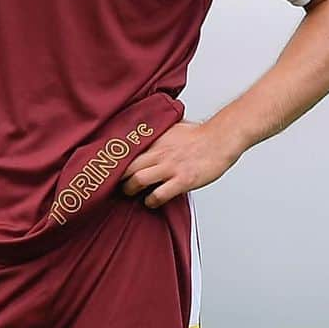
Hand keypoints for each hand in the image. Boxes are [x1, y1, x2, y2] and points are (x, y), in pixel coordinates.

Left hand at [120, 120, 242, 207]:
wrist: (220, 139)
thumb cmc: (199, 134)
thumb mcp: (172, 126)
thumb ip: (156, 130)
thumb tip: (146, 131)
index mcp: (155, 139)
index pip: (125, 150)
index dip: (114, 162)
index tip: (108, 168)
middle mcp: (159, 152)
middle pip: (126, 167)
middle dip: (117, 178)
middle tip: (114, 184)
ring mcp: (170, 167)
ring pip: (137, 181)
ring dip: (130, 190)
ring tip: (130, 193)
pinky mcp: (182, 180)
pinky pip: (159, 195)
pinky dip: (151, 201)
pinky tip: (151, 201)